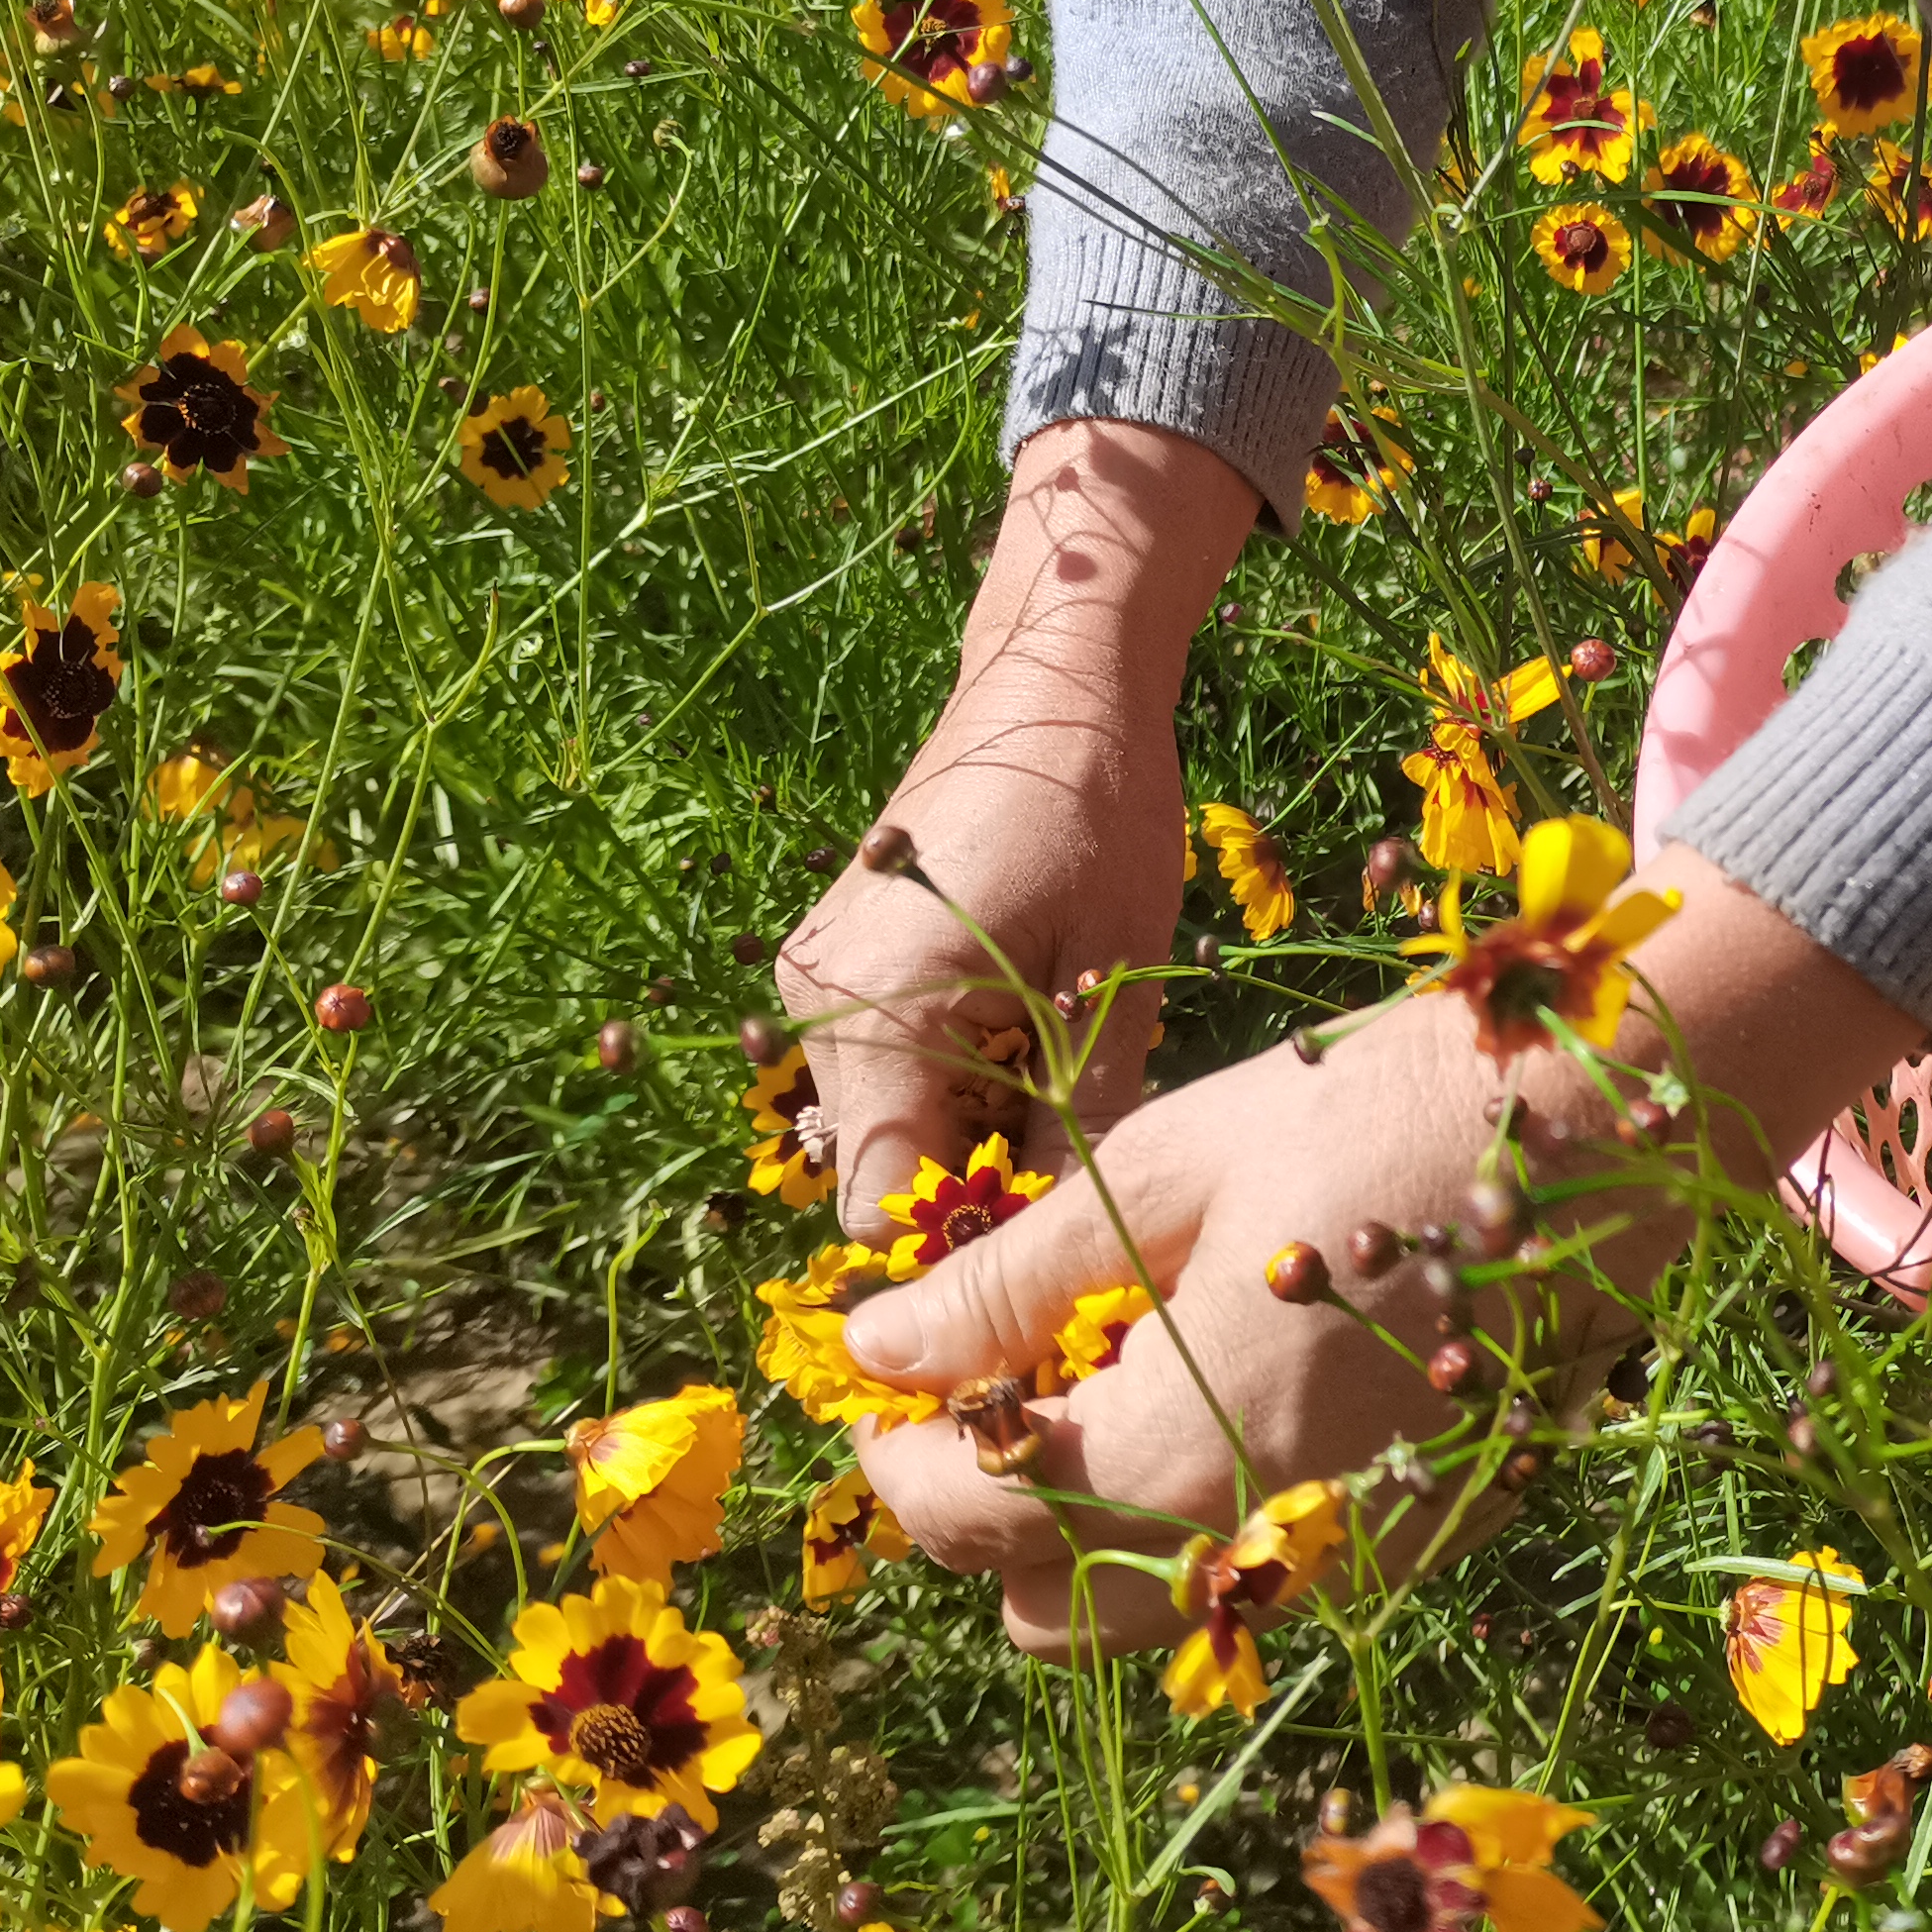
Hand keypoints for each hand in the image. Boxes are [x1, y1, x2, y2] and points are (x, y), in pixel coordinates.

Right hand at [776, 418, 1256, 1226]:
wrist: (1052, 687)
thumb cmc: (1100, 815)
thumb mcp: (1116, 981)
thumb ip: (1084, 1125)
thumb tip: (1076, 1245)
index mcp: (880, 1014)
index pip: (888, 1205)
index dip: (971, 1242)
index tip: (1058, 1236)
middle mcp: (817, 1007)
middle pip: (883, 1172)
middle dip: (979, 1187)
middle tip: (1083, 1151)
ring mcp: (816, 983)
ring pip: (888, 1122)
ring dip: (971, 1129)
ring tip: (1062, 1076)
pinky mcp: (835, 965)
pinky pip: (886, 1066)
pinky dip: (953, 1080)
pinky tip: (1027, 1037)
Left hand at [844, 847, 1920, 1652]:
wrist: (1613, 1125)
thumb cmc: (1375, 1109)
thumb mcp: (1168, 1170)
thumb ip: (1012, 1281)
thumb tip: (878, 1346)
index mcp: (1178, 1452)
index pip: (968, 1519)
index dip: (894, 1456)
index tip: (881, 1379)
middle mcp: (1259, 1549)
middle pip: (1045, 1613)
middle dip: (989, 1513)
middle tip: (991, 1381)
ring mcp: (1348, 1562)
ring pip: (1154, 1618)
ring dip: (1094, 1534)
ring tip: (1109, 1378)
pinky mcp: (1416, 1541)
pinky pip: (1260, 1582)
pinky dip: (1204, 1524)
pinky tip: (1227, 1391)